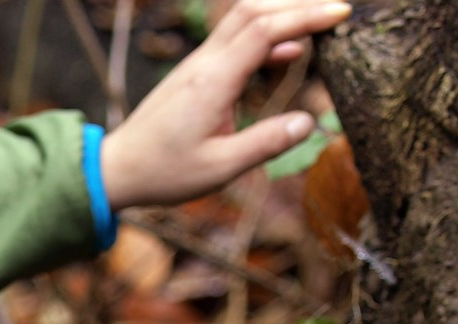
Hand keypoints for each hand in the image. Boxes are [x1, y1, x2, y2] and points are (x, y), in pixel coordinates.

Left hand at [100, 0, 351, 210]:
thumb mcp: (220, 168)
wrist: (116, 170)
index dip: (305, 17)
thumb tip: (309, 122)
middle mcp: (204, 64)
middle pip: (252, 11)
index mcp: (213, 81)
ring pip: (241, 22)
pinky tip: (287, 54)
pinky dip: (264, 38)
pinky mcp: (193, 75)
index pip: (265, 30)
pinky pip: (232, 42)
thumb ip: (265, 143)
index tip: (341, 14)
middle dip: (297, 4)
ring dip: (280, 16)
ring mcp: (196, 66)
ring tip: (320, 23)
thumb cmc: (164, 173)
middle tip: (336, 10)